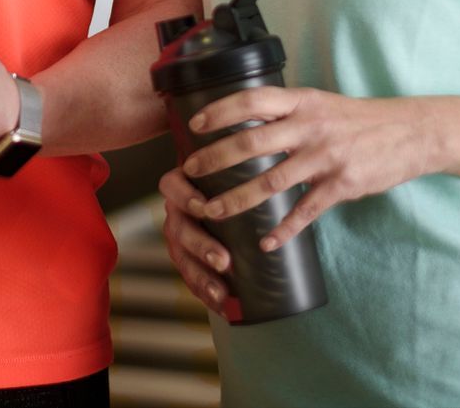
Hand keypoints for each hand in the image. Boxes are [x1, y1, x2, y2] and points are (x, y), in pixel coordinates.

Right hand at [158, 165, 233, 317]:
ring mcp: (181, 233)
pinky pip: (191, 275)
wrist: (222, 178)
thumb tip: (285, 152)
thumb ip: (248, 153)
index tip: (205, 208)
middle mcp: (177, 208)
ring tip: (222, 293)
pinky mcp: (190, 254)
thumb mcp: (233, 157)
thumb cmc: (232, 167)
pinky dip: (205, 291)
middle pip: (178, 228)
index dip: (186, 198)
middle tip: (224, 260)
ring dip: (200, 275)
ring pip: (181, 257)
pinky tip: (222, 306)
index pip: (174, 187)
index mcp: (183, 181)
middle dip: (200, 247)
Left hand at [183, 87, 436, 248]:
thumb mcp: (322, 104)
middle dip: (215, 159)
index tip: (194, 125)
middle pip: (252, 143)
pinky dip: (284, 229)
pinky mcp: (343, 185)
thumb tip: (247, 119)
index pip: (252, 100)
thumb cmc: (360, 120)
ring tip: (213, 211)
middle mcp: (311, 127)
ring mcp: (326, 157)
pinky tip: (266, 242)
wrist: (412, 132)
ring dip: (238, 199)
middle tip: (190, 172)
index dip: (220, 111)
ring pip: (272, 182)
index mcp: (303, 102)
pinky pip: (306, 211)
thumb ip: (288, 112)